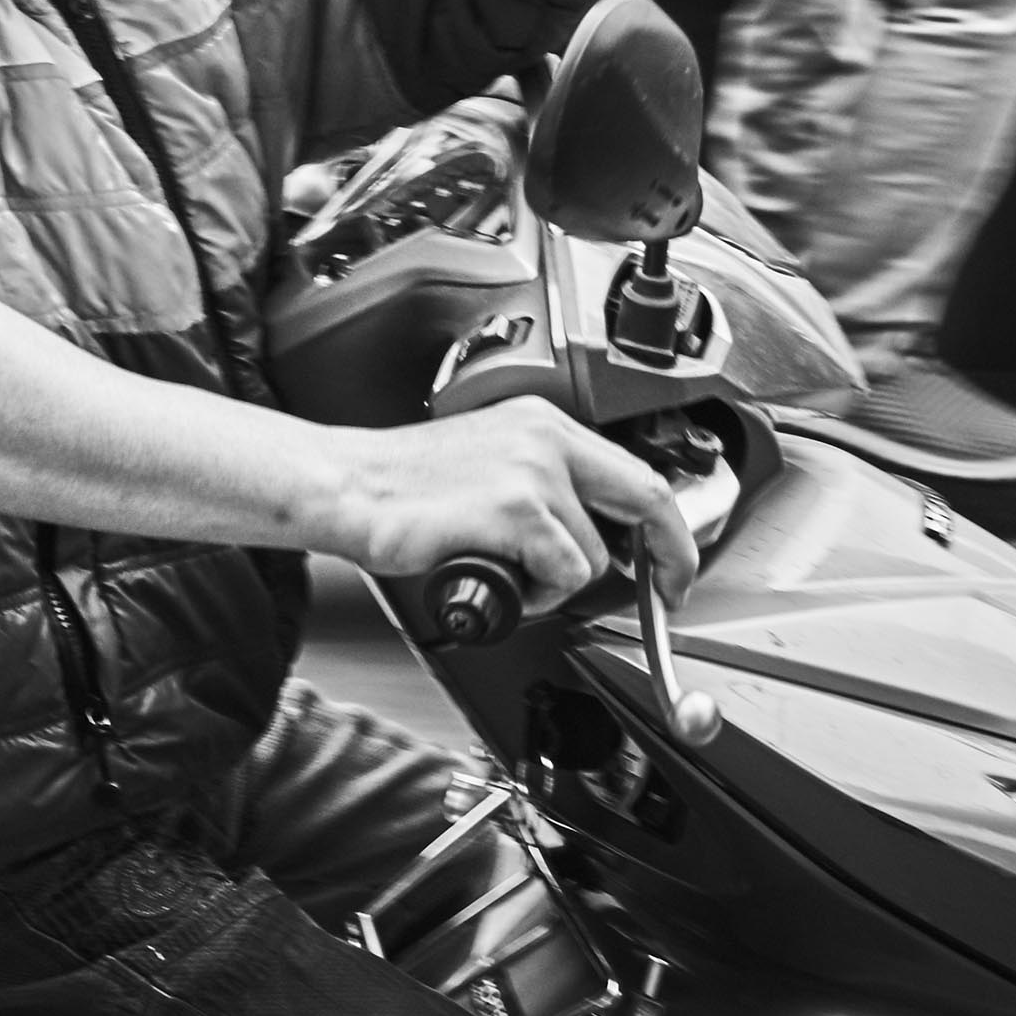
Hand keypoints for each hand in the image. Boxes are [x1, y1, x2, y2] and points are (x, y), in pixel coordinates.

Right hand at [319, 397, 696, 612]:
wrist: (345, 486)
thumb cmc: (402, 488)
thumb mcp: (490, 465)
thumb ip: (546, 486)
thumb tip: (598, 535)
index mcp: (540, 422)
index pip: (633, 470)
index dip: (666, 524)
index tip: (670, 558)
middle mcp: (543, 437)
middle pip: (647, 498)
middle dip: (669, 556)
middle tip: (666, 591)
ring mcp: (531, 471)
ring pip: (594, 553)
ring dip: (559, 582)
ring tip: (508, 572)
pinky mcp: (514, 509)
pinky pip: (564, 574)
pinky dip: (538, 594)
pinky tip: (496, 576)